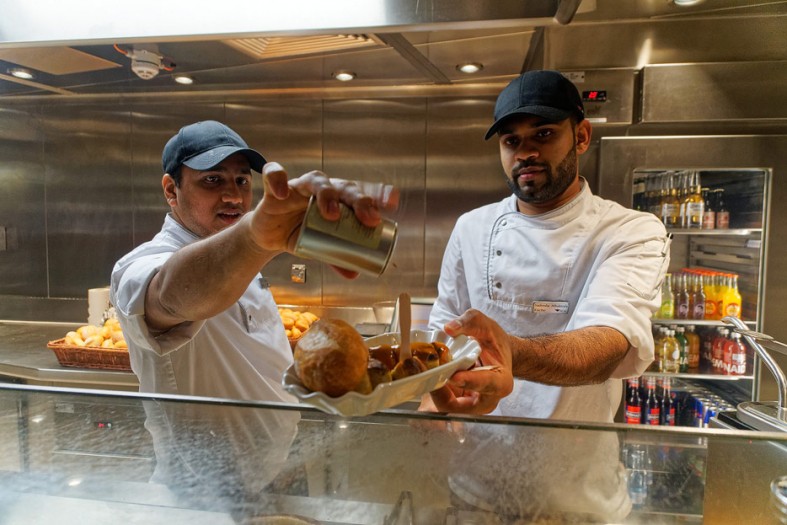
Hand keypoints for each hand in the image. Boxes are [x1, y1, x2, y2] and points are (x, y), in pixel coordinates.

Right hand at [249, 162, 397, 276]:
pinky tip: (282, 193)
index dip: (377, 194)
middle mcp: (322, 189)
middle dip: (359, 200)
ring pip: (317, 180)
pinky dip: (278, 180)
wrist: (269, 237)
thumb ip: (335, 257)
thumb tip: (355, 273)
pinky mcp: (275, 190)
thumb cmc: (300, 235)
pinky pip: (274, 176)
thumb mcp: (319, 247)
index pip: (361, 192)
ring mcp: (300, 187)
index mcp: (338, 200)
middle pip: (344, 186)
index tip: (391, 204)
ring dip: (327, 194)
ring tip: (332, 214)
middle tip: (369, 218)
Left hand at [426, 309, 513, 413]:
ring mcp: (469, 406)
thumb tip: (449, 328)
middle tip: (424, 372)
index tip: (454, 376)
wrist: (495, 356)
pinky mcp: (454, 404)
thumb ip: (470, 323)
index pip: (486, 385)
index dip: (470, 382)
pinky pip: (438, 402)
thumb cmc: (495, 343)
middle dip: (440, 392)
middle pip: (460, 405)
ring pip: (445, 407)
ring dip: (429, 392)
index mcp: (500, 382)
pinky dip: (428, 389)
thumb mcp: (487, 326)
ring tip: (418, 370)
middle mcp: (485, 401)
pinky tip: (419, 373)